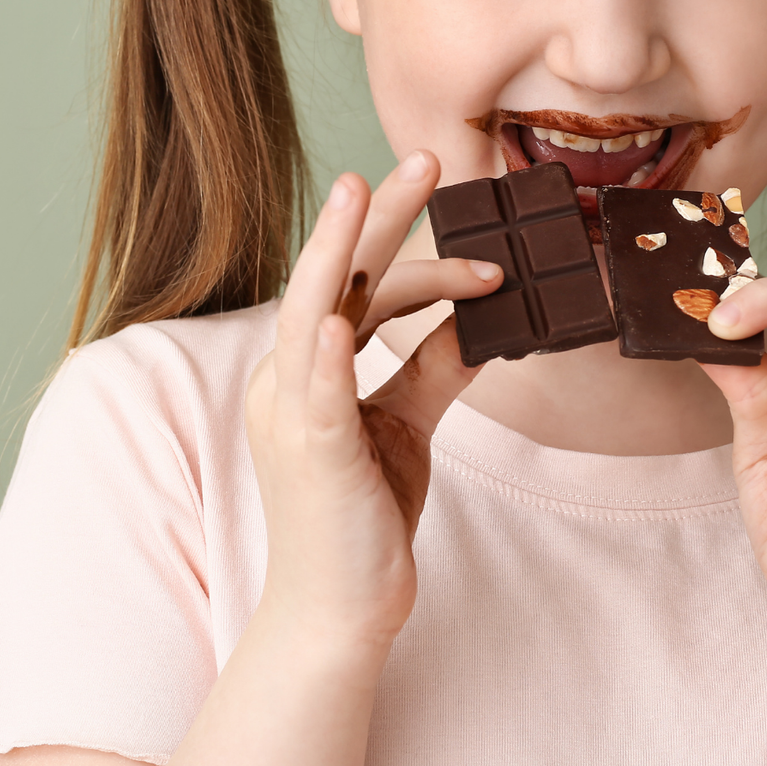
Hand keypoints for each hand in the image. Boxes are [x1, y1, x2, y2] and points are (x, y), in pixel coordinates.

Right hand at [243, 151, 502, 646]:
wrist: (342, 609)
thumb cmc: (365, 516)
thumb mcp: (407, 422)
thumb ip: (435, 367)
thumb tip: (479, 318)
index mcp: (306, 370)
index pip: (358, 288)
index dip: (410, 251)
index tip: (467, 221)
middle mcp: (287, 381)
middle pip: (331, 277)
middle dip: (372, 213)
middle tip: (424, 156)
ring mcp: (291, 416)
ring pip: (312, 313)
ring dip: (339, 249)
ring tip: (364, 190)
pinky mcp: (311, 455)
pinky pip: (316, 395)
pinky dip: (327, 353)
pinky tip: (343, 319)